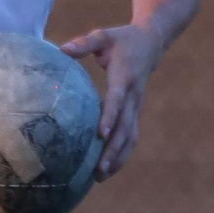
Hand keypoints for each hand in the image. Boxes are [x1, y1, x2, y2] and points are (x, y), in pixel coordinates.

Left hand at [60, 23, 162, 179]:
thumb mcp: (103, 36)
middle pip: (125, 128)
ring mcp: (137, 107)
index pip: (117, 100)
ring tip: (101, 176)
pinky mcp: (136, 112)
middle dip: (113, 150)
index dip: (110, 116)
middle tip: (99, 169)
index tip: (101, 134)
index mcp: (124, 78)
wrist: (151, 43)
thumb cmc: (121, 40)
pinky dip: (122, 154)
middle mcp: (133, 96)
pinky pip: (131, 137)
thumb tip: (62, 49)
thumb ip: (83, 44)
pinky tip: (108, 169)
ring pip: (130, 137)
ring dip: (118, 158)